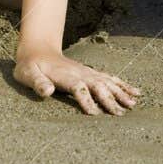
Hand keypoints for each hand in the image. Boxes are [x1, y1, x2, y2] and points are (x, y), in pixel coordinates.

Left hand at [14, 53, 141, 115]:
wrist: (38, 50)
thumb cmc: (30, 66)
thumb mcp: (27, 74)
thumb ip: (37, 82)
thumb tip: (47, 91)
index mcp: (65, 75)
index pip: (78, 88)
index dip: (86, 100)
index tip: (95, 114)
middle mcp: (79, 72)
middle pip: (97, 85)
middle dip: (109, 99)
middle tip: (119, 114)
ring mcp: (87, 72)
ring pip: (107, 81)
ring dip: (120, 92)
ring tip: (132, 104)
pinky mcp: (91, 73)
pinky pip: (110, 79)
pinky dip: (123, 85)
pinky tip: (135, 92)